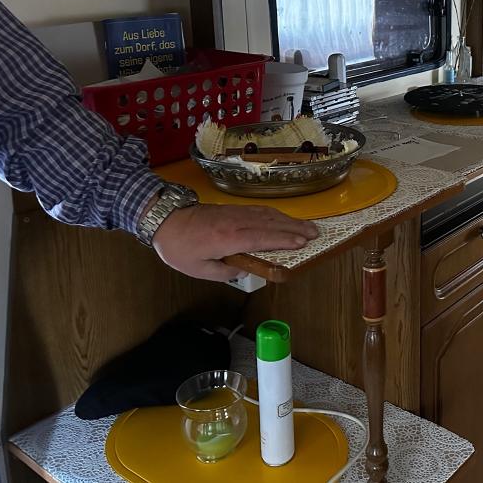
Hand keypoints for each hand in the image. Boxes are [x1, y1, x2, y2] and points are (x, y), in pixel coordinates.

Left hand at [152, 204, 318, 280]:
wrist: (166, 220)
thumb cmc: (180, 247)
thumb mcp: (198, 269)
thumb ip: (224, 272)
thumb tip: (244, 271)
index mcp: (228, 238)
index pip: (261, 238)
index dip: (282, 240)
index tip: (301, 242)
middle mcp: (236, 222)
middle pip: (271, 223)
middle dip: (295, 228)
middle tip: (316, 234)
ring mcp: (236, 213)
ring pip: (268, 215)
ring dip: (290, 220)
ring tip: (308, 227)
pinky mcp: (235, 210)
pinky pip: (260, 211)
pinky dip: (277, 215)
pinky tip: (285, 219)